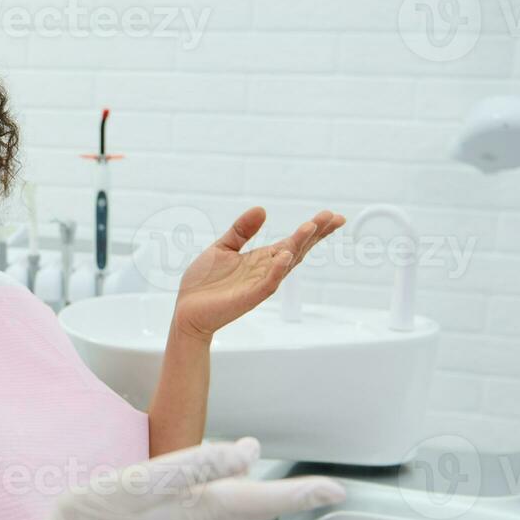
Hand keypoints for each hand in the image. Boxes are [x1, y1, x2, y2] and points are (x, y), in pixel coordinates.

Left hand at [172, 207, 344, 343]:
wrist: (187, 309)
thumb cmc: (205, 282)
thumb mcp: (223, 247)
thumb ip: (241, 230)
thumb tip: (262, 209)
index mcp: (262, 259)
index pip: (293, 242)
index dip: (313, 230)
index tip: (332, 216)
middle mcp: (266, 271)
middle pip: (296, 250)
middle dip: (314, 234)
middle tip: (333, 217)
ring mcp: (259, 284)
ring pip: (285, 264)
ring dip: (298, 246)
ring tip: (311, 227)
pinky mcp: (248, 297)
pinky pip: (268, 283)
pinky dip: (277, 270)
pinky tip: (285, 255)